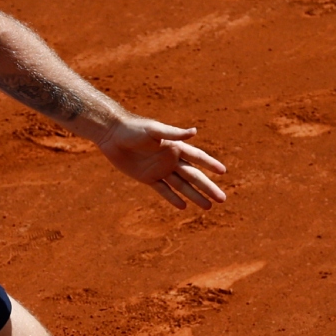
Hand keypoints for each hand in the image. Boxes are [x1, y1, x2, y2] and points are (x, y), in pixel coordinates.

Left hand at [96, 117, 227, 209]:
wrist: (112, 135)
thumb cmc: (133, 129)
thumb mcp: (154, 130)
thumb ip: (173, 133)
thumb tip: (195, 132)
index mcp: (175, 146)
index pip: (197, 157)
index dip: (210, 164)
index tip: (223, 172)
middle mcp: (170, 159)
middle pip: (194, 176)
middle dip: (208, 187)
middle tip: (222, 199)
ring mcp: (160, 170)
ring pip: (182, 186)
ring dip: (195, 196)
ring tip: (208, 207)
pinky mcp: (147, 178)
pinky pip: (163, 190)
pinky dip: (173, 199)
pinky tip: (184, 207)